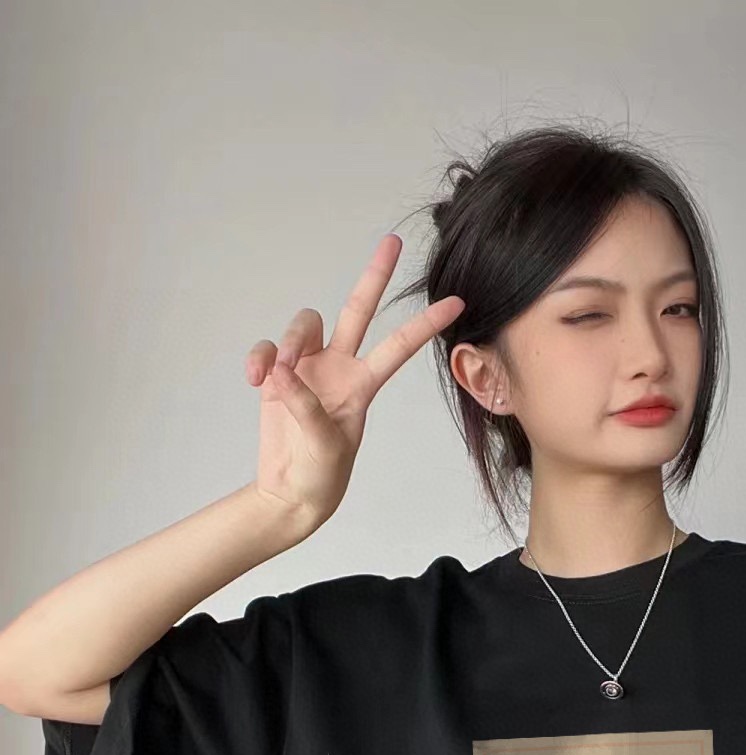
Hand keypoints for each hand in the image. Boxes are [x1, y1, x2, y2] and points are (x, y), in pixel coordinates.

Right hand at [244, 232, 464, 526]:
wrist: (291, 490)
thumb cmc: (321, 475)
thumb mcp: (325, 444)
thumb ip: (305, 405)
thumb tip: (280, 369)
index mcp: (363, 384)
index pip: (398, 347)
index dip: (425, 325)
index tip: (457, 303)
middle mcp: (339, 367)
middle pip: (358, 310)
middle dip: (374, 275)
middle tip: (393, 241)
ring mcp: (308, 368)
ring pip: (303, 325)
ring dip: (288, 341)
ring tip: (277, 373)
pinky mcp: (277, 376)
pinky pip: (267, 350)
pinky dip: (260, 359)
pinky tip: (256, 381)